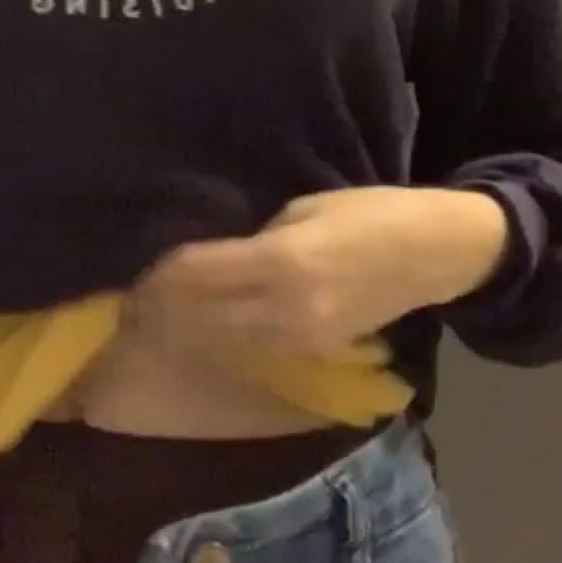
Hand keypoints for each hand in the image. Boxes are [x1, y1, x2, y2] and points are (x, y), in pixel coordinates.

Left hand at [133, 186, 507, 356]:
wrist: (437, 255)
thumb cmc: (371, 212)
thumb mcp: (304, 207)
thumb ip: (253, 235)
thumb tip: (202, 251)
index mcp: (281, 263)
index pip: (195, 275)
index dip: (156, 274)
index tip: (128, 265)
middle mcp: (285, 310)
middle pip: (198, 314)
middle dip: (158, 306)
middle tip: (124, 294)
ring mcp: (299, 339)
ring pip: (218, 338)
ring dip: (182, 326)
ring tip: (149, 310)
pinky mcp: (312, 354)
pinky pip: (248, 346)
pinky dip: (216, 336)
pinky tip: (197, 324)